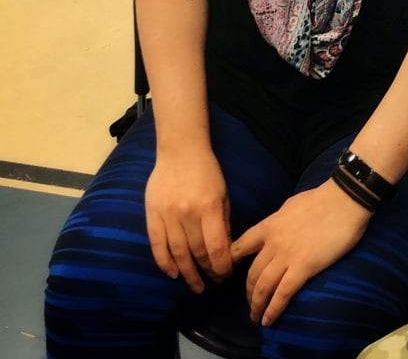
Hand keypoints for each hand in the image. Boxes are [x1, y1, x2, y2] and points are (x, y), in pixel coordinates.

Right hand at [145, 148, 232, 292]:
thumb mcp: (222, 194)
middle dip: (208, 270)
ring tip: (196, 286)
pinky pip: (157, 245)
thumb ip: (223, 221)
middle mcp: (187, 214)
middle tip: (214, 282)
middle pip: (197, 252)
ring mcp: (167, 215)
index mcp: (209, 207)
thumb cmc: (207, 172)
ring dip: (187, 273)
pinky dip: (164, 263)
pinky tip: (173, 274)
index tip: (226, 275)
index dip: (222, 265)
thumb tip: (225, 250)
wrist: (180, 151)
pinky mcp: (152, 215)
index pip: (216, 246)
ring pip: (177, 253)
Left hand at [230, 180, 370, 326]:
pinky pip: (282, 294)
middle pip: (252, 274)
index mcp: (268, 226)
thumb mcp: (290, 206)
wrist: (344, 200)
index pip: (240, 247)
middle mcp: (272, 244)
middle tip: (250, 303)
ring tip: (256, 316)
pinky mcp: (303, 268)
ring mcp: (287, 257)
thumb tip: (276, 231)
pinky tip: (268, 320)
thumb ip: (279, 222)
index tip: (231, 274)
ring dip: (257, 305)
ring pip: (263, 287)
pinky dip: (273, 310)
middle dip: (248, 292)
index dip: (232, 263)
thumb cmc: (321, 199)